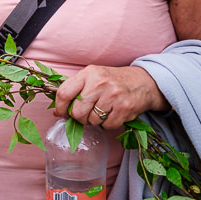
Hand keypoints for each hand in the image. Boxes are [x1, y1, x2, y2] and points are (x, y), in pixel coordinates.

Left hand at [54, 65, 169, 128]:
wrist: (143, 82)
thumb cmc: (112, 80)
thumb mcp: (92, 76)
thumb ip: (75, 89)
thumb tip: (57, 111)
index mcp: (88, 74)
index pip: (64, 93)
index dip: (60, 107)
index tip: (60, 113)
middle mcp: (99, 83)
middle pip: (77, 112)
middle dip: (79, 117)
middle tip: (85, 114)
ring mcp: (113, 95)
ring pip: (92, 120)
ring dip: (95, 121)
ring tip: (102, 111)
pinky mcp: (125, 108)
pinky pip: (107, 126)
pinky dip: (107, 124)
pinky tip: (112, 114)